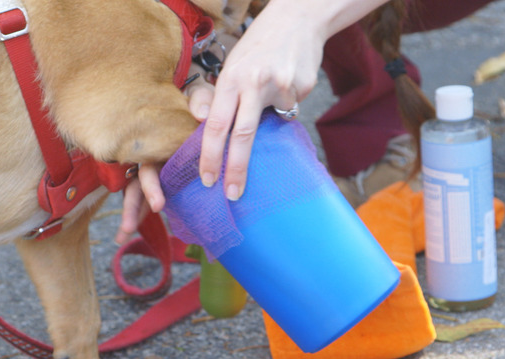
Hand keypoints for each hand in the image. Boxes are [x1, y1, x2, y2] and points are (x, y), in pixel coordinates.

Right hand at [115, 74, 214, 244]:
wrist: (199, 97)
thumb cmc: (198, 97)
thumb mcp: (199, 93)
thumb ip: (201, 99)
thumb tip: (202, 114)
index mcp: (157, 139)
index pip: (148, 165)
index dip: (150, 185)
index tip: (158, 204)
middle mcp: (151, 154)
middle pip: (136, 183)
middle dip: (132, 206)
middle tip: (129, 228)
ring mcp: (155, 165)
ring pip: (137, 191)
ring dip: (131, 213)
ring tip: (122, 235)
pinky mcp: (164, 174)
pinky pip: (149, 194)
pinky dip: (139, 212)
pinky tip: (125, 234)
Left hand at [196, 5, 324, 200]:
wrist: (299, 18)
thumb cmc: (259, 47)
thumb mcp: (232, 66)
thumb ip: (219, 96)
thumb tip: (201, 122)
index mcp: (230, 79)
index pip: (215, 125)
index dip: (209, 155)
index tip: (207, 179)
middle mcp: (253, 82)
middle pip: (242, 136)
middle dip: (236, 169)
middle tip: (232, 193)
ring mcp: (280, 86)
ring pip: (275, 120)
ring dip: (274, 113)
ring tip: (276, 87)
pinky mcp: (302, 88)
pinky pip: (292, 109)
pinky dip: (288, 103)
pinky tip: (289, 80)